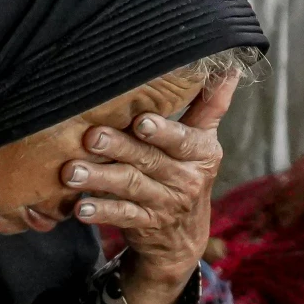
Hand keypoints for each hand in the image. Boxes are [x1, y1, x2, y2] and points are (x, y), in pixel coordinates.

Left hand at [67, 69, 236, 303]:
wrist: (182, 237)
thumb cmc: (185, 172)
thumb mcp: (202, 142)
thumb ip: (210, 105)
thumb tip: (231, 67)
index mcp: (201, 152)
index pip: (183, 139)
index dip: (163, 132)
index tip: (141, 122)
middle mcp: (186, 179)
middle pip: (149, 159)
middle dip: (119, 147)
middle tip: (91, 137)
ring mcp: (165, 204)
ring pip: (130, 186)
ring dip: (100, 178)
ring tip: (72, 172)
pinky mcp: (146, 225)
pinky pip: (122, 217)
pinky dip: (101, 211)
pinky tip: (80, 207)